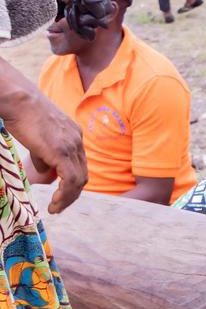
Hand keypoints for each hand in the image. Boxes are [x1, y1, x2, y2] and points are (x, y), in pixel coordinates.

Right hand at [5, 90, 86, 213]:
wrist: (19, 100)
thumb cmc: (23, 114)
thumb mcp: (39, 135)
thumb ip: (45, 154)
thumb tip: (46, 170)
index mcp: (74, 135)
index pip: (79, 165)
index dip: (72, 183)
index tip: (62, 196)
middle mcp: (77, 140)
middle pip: (82, 174)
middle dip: (72, 194)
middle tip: (59, 206)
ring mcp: (71, 145)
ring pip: (79, 180)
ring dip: (68, 198)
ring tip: (55, 209)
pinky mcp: (61, 151)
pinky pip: (70, 179)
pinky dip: (65, 195)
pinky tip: (55, 203)